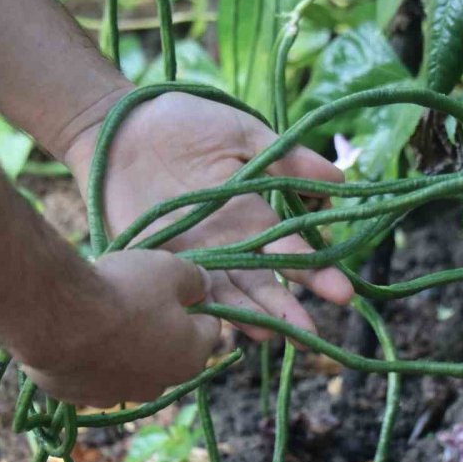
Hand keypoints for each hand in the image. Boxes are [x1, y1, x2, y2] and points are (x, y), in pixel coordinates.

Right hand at [19, 250, 218, 407]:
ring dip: (123, 344)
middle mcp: (158, 385)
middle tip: (136, 296)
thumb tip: (203, 286)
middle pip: (168, 350)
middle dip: (159, 326)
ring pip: (129, 364)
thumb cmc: (125, 291)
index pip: (208, 327)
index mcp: (190, 358)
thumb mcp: (170, 269)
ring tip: (101, 313)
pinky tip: (76, 332)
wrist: (59, 318)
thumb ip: (195, 279)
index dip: (196, 301)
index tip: (178, 283)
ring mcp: (116, 395)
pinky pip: (92, 373)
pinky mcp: (79, 397)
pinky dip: (89, 356)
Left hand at [65, 91, 354, 339]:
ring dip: (252, 318)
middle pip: (264, 282)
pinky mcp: (157, 261)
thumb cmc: (185, 122)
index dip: (316, 270)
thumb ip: (288, 158)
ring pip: (229, 294)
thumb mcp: (244, 136)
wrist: (120, 126)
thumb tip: (339, 181)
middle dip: (289, 308)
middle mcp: (230, 243)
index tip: (342, 292)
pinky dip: (203, 309)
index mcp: (254, 214)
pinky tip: (222, 328)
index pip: (291, 248)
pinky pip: (183, 290)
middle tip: (312, 335)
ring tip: (274, 338)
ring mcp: (194, 255)